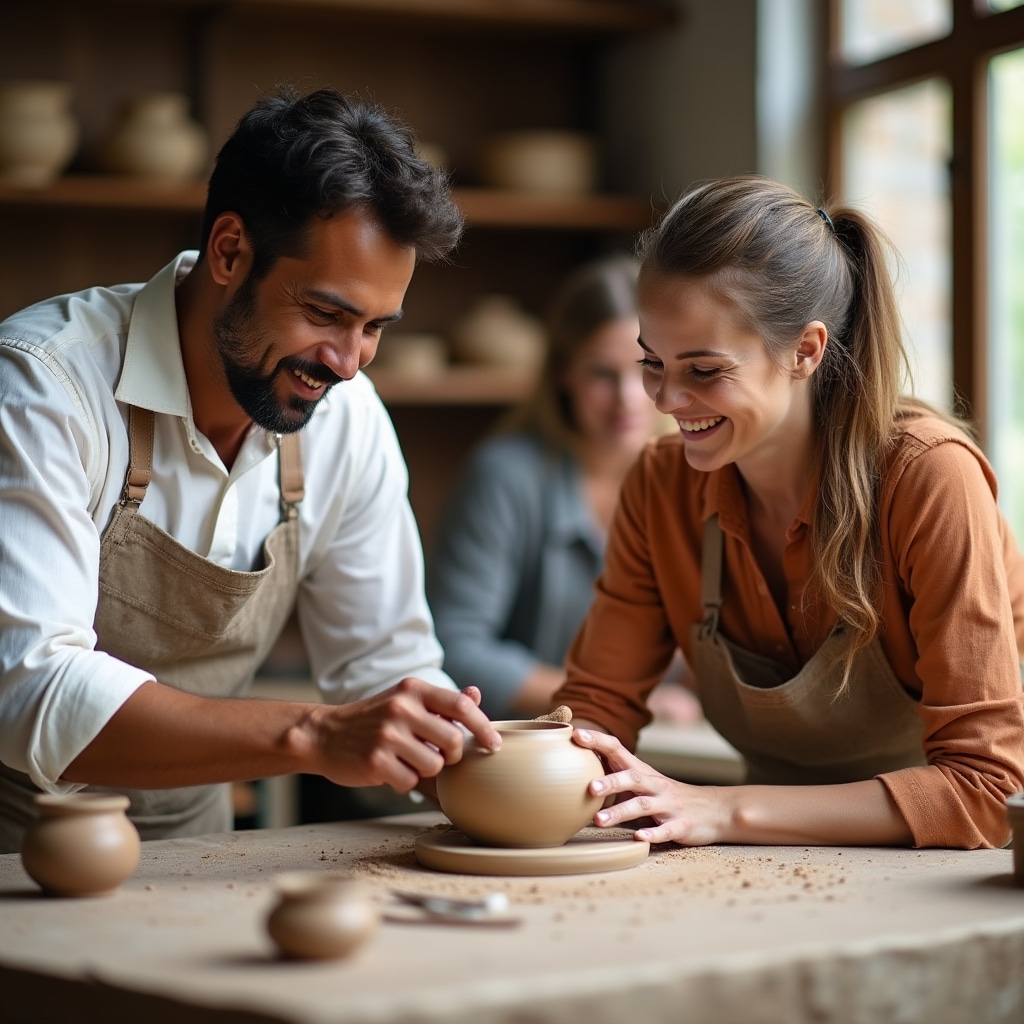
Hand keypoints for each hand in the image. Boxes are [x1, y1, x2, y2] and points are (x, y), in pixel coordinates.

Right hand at [316, 680, 500, 792]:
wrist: (323, 734)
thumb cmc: (373, 719)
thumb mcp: (405, 700)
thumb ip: (441, 702)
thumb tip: (476, 694)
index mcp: (413, 689)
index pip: (462, 706)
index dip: (484, 727)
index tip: (493, 745)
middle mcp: (401, 708)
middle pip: (453, 741)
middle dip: (451, 755)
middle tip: (436, 754)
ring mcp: (387, 735)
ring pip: (434, 766)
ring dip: (426, 770)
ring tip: (407, 760)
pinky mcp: (375, 761)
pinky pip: (410, 782)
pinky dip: (404, 782)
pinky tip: (389, 770)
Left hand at [574, 728, 726, 845]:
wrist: (715, 810)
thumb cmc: (667, 796)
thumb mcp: (643, 781)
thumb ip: (616, 775)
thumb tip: (578, 768)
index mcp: (642, 772)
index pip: (617, 750)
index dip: (598, 741)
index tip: (576, 735)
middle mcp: (655, 785)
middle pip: (631, 778)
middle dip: (609, 782)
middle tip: (588, 788)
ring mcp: (669, 805)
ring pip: (643, 805)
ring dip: (620, 812)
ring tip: (598, 820)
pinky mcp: (681, 826)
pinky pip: (665, 830)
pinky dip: (652, 833)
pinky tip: (638, 837)